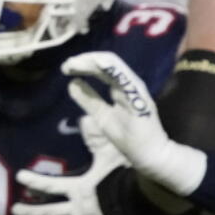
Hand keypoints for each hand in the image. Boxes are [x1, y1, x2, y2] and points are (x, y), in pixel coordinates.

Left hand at [11, 124, 130, 214]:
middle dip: (30, 211)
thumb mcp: (111, 155)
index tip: (19, 176)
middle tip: (14, 210)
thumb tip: (85, 118)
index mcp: (78, 188)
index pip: (50, 185)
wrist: (142, 204)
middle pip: (48, 212)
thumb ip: (96, 139)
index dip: (33, 181)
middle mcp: (77, 208)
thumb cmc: (124, 178)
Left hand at [63, 51, 206, 196]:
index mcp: (120, 87)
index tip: (66, 68)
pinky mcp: (139, 97)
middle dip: (85, 60)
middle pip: (106, 63)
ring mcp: (134, 88)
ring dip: (92, 61)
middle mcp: (128, 83)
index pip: (102, 68)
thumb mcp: (101, 115)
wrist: (148, 154)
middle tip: (67, 65)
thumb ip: (88, 99)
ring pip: (113, 65)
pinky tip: (98, 64)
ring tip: (74, 63)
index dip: (84, 64)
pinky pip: (125, 79)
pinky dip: (111, 68)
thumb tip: (72, 83)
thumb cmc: (128, 136)